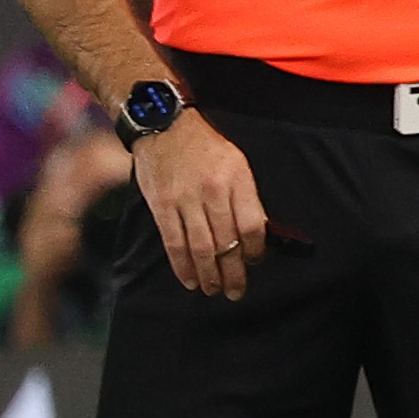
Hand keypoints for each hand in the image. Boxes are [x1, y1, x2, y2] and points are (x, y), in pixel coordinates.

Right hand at [133, 114, 271, 299]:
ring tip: (214, 290)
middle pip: (227, 242)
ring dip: (208, 274)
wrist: (165, 126)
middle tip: (236, 291)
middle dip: (233, 272)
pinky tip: (189, 280)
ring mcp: (185, 199)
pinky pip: (174, 242)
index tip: (255, 262)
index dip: (255, 250)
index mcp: (237, 179)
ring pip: (201, 247)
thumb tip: (256, 233)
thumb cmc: (206, 147)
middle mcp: (212, 191)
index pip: (252, 225)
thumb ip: (246, 197)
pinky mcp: (162, 206)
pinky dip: (182, 265)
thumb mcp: (237, 163)